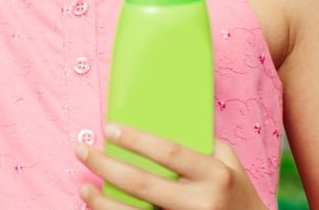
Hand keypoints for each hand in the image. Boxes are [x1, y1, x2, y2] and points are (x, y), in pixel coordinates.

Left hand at [75, 123, 266, 209]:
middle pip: (142, 184)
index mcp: (215, 176)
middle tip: (81, 150)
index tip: (109, 127)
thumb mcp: (231, 164)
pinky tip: (99, 208)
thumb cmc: (237, 194)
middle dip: (105, 165)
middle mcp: (200, 203)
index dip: (136, 139)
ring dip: (102, 202)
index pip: (170, 152)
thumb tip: (166, 117)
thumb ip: (203, 143)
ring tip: (84, 186)